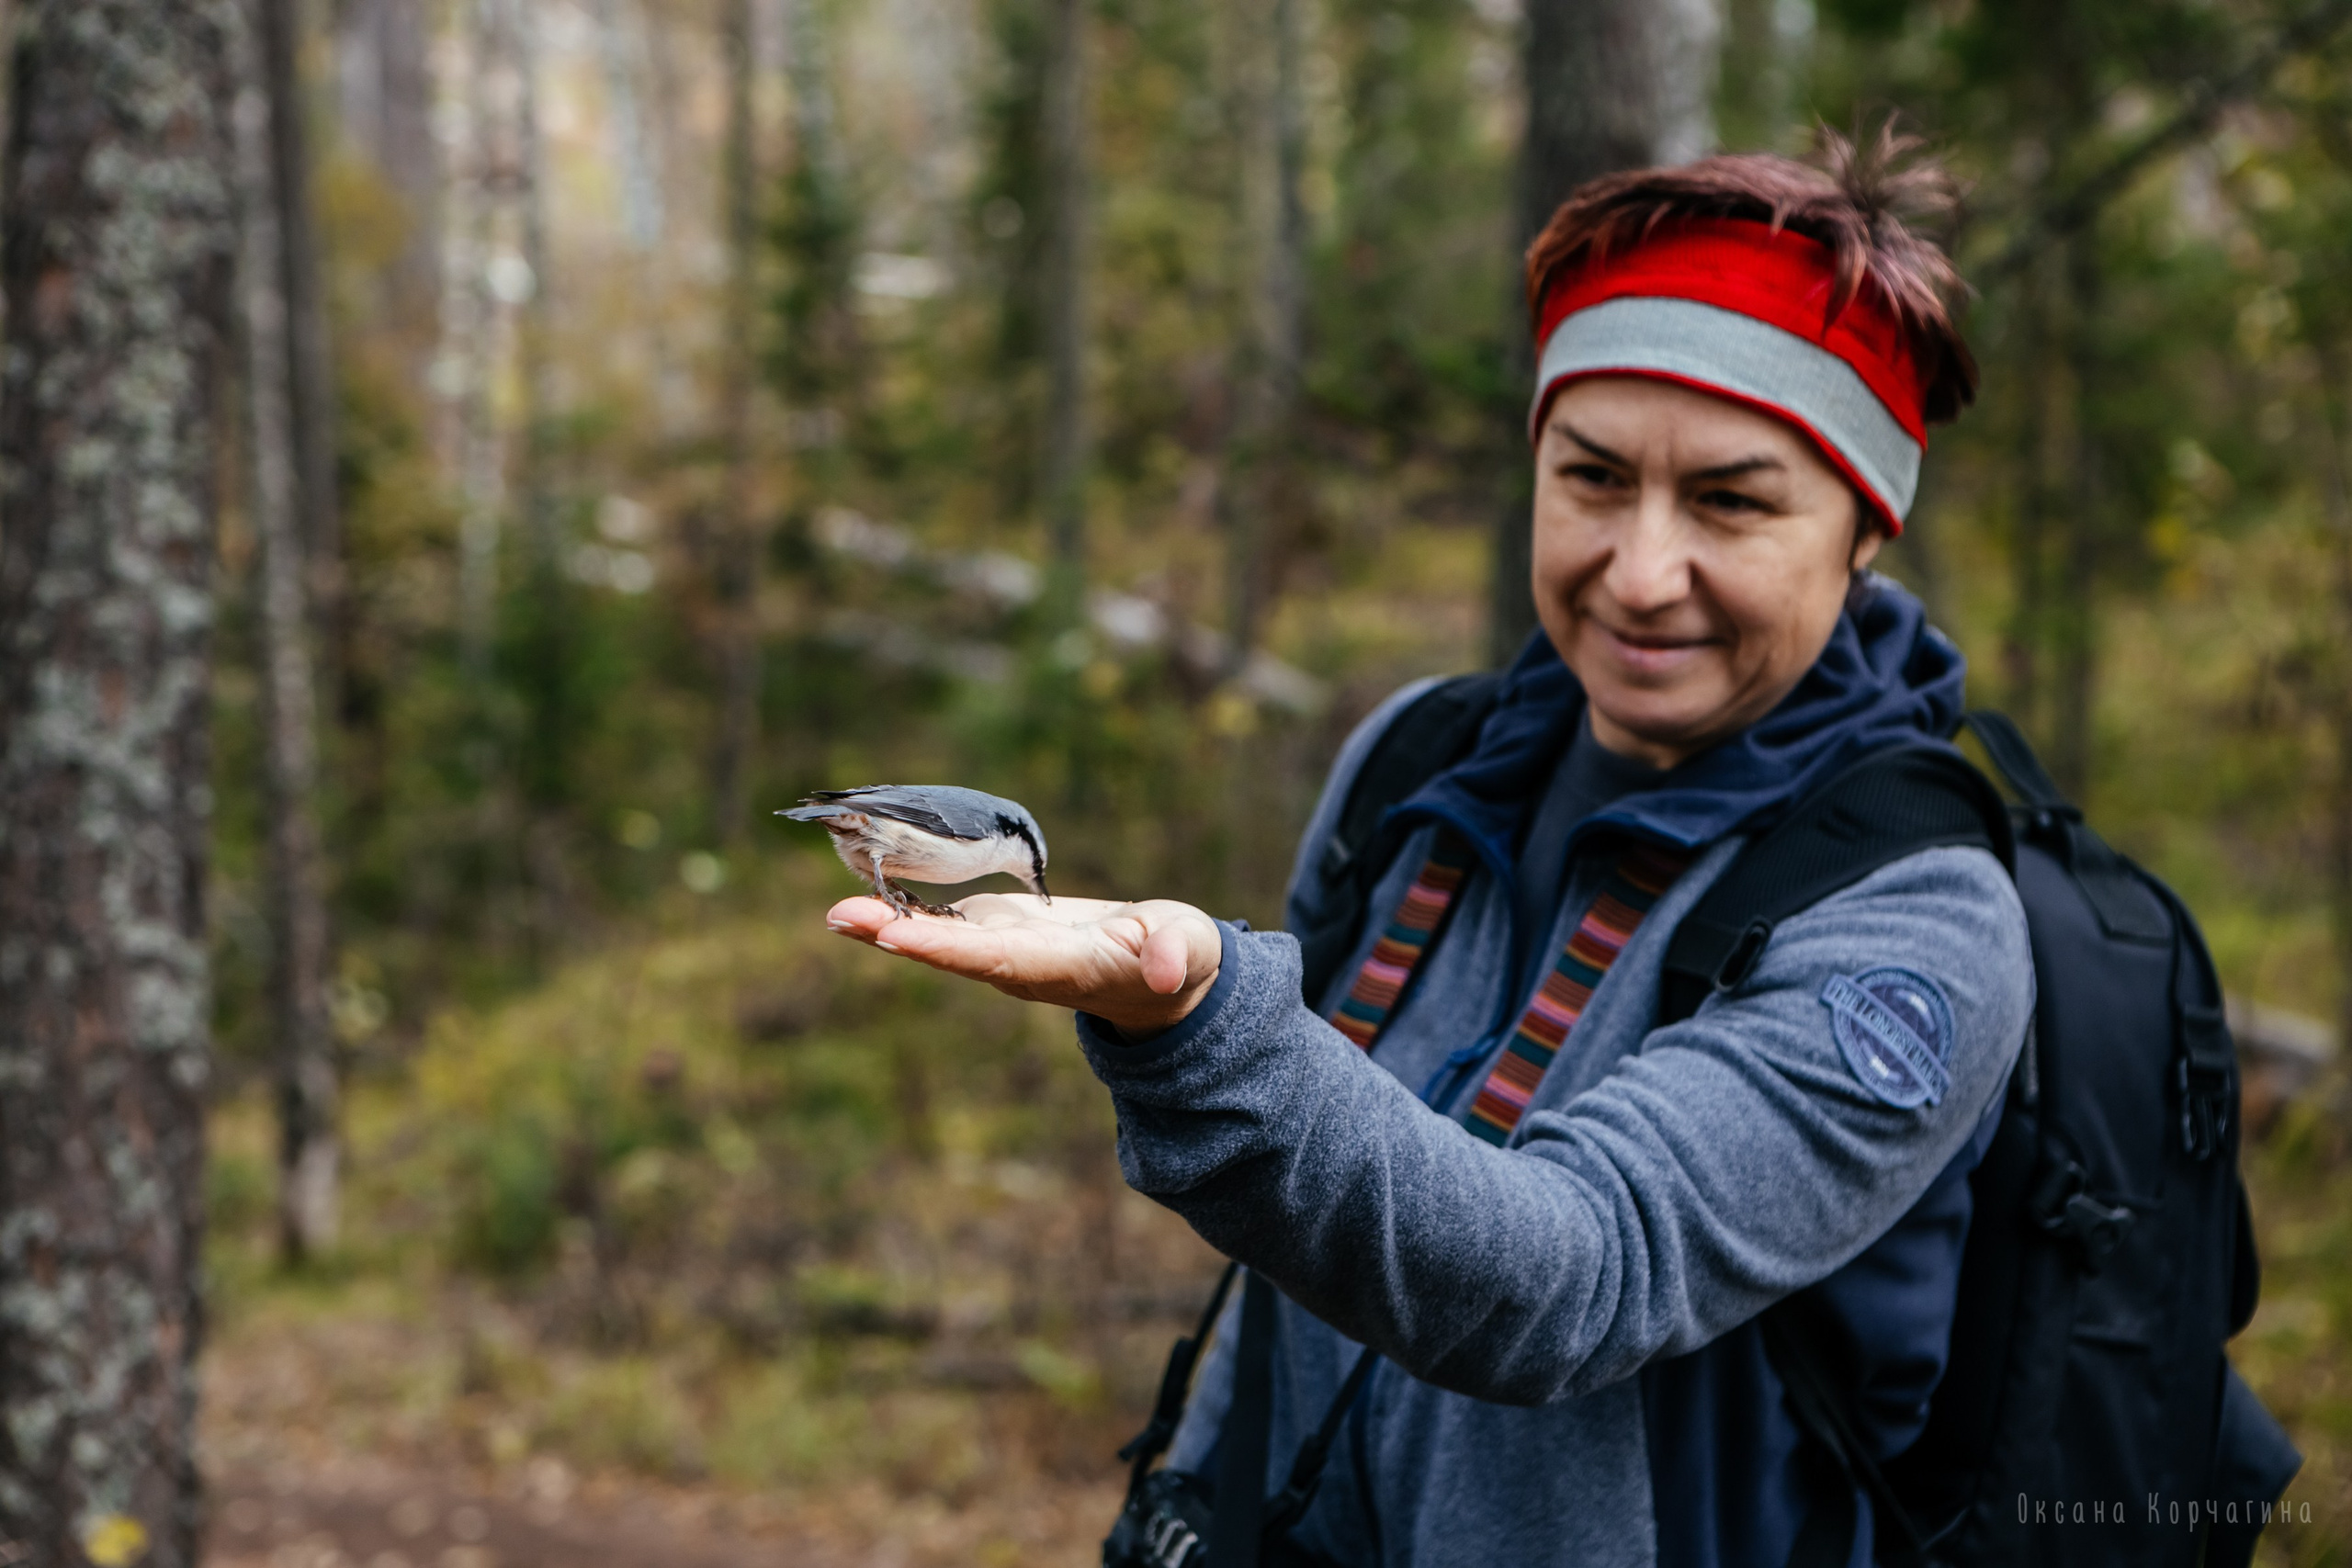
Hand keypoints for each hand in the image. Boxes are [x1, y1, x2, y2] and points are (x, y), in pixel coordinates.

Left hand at [824, 892, 1223, 1035]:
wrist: (1162, 977)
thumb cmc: (1177, 959)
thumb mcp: (1184, 952)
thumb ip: (1172, 954)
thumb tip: (1163, 967)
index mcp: (1060, 968)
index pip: (994, 959)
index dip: (945, 948)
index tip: (897, 935)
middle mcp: (1019, 966)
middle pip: (949, 952)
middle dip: (895, 934)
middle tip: (839, 915)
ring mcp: (1004, 951)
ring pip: (938, 936)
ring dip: (887, 921)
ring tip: (838, 906)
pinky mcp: (999, 932)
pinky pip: (946, 922)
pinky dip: (907, 907)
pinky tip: (869, 890)